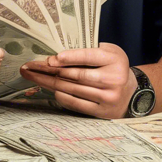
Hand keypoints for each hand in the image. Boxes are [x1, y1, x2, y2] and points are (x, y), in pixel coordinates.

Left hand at [20, 43, 136, 118]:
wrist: (130, 93)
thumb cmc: (113, 68)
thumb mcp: (108, 53)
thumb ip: (88, 50)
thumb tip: (56, 57)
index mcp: (114, 59)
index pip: (89, 57)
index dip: (69, 57)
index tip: (51, 59)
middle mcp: (113, 78)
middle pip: (76, 74)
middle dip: (50, 70)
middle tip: (30, 66)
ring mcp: (107, 97)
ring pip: (72, 89)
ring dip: (49, 82)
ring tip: (33, 76)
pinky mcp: (101, 111)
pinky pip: (75, 103)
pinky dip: (60, 95)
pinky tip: (49, 88)